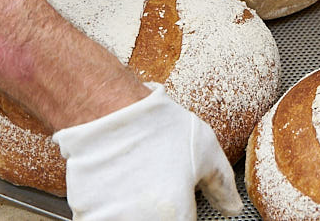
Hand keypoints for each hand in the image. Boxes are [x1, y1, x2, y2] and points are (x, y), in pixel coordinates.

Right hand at [53, 84, 242, 220]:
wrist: (108, 110)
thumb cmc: (156, 126)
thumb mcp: (206, 148)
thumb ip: (222, 184)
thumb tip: (232, 207)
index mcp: (176, 218)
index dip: (185, 212)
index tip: (180, 199)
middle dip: (160, 209)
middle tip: (157, 182)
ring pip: (128, 220)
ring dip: (133, 208)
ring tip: (135, 176)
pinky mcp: (87, 215)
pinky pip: (103, 216)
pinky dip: (109, 205)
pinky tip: (115, 179)